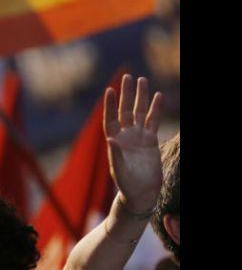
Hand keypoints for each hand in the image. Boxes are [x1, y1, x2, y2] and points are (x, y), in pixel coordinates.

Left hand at [103, 74, 162, 212]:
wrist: (141, 192)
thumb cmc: (127, 185)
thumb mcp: (120, 171)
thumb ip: (115, 156)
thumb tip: (111, 140)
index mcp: (114, 142)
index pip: (110, 119)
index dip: (110, 105)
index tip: (110, 90)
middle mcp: (125, 136)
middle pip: (125, 110)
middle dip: (126, 94)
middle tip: (128, 76)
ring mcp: (137, 136)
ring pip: (139, 112)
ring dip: (141, 97)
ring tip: (142, 80)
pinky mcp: (150, 140)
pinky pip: (153, 120)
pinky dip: (156, 108)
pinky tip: (158, 96)